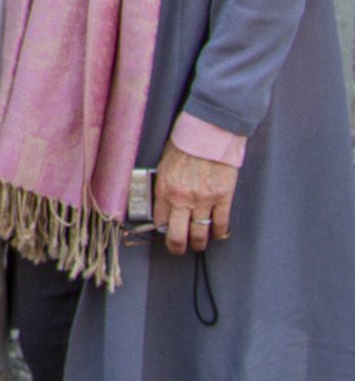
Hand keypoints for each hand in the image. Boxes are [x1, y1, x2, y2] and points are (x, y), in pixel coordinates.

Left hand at [153, 140, 238, 254]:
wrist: (209, 133)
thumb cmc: (184, 144)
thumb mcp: (164, 164)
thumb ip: (164, 185)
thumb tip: (163, 202)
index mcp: (164, 189)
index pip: (159, 221)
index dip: (160, 230)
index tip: (163, 231)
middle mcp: (182, 198)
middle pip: (177, 236)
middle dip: (176, 247)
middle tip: (178, 249)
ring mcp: (204, 200)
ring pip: (200, 234)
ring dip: (198, 243)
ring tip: (198, 244)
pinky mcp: (223, 198)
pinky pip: (221, 224)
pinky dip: (220, 232)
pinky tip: (217, 233)